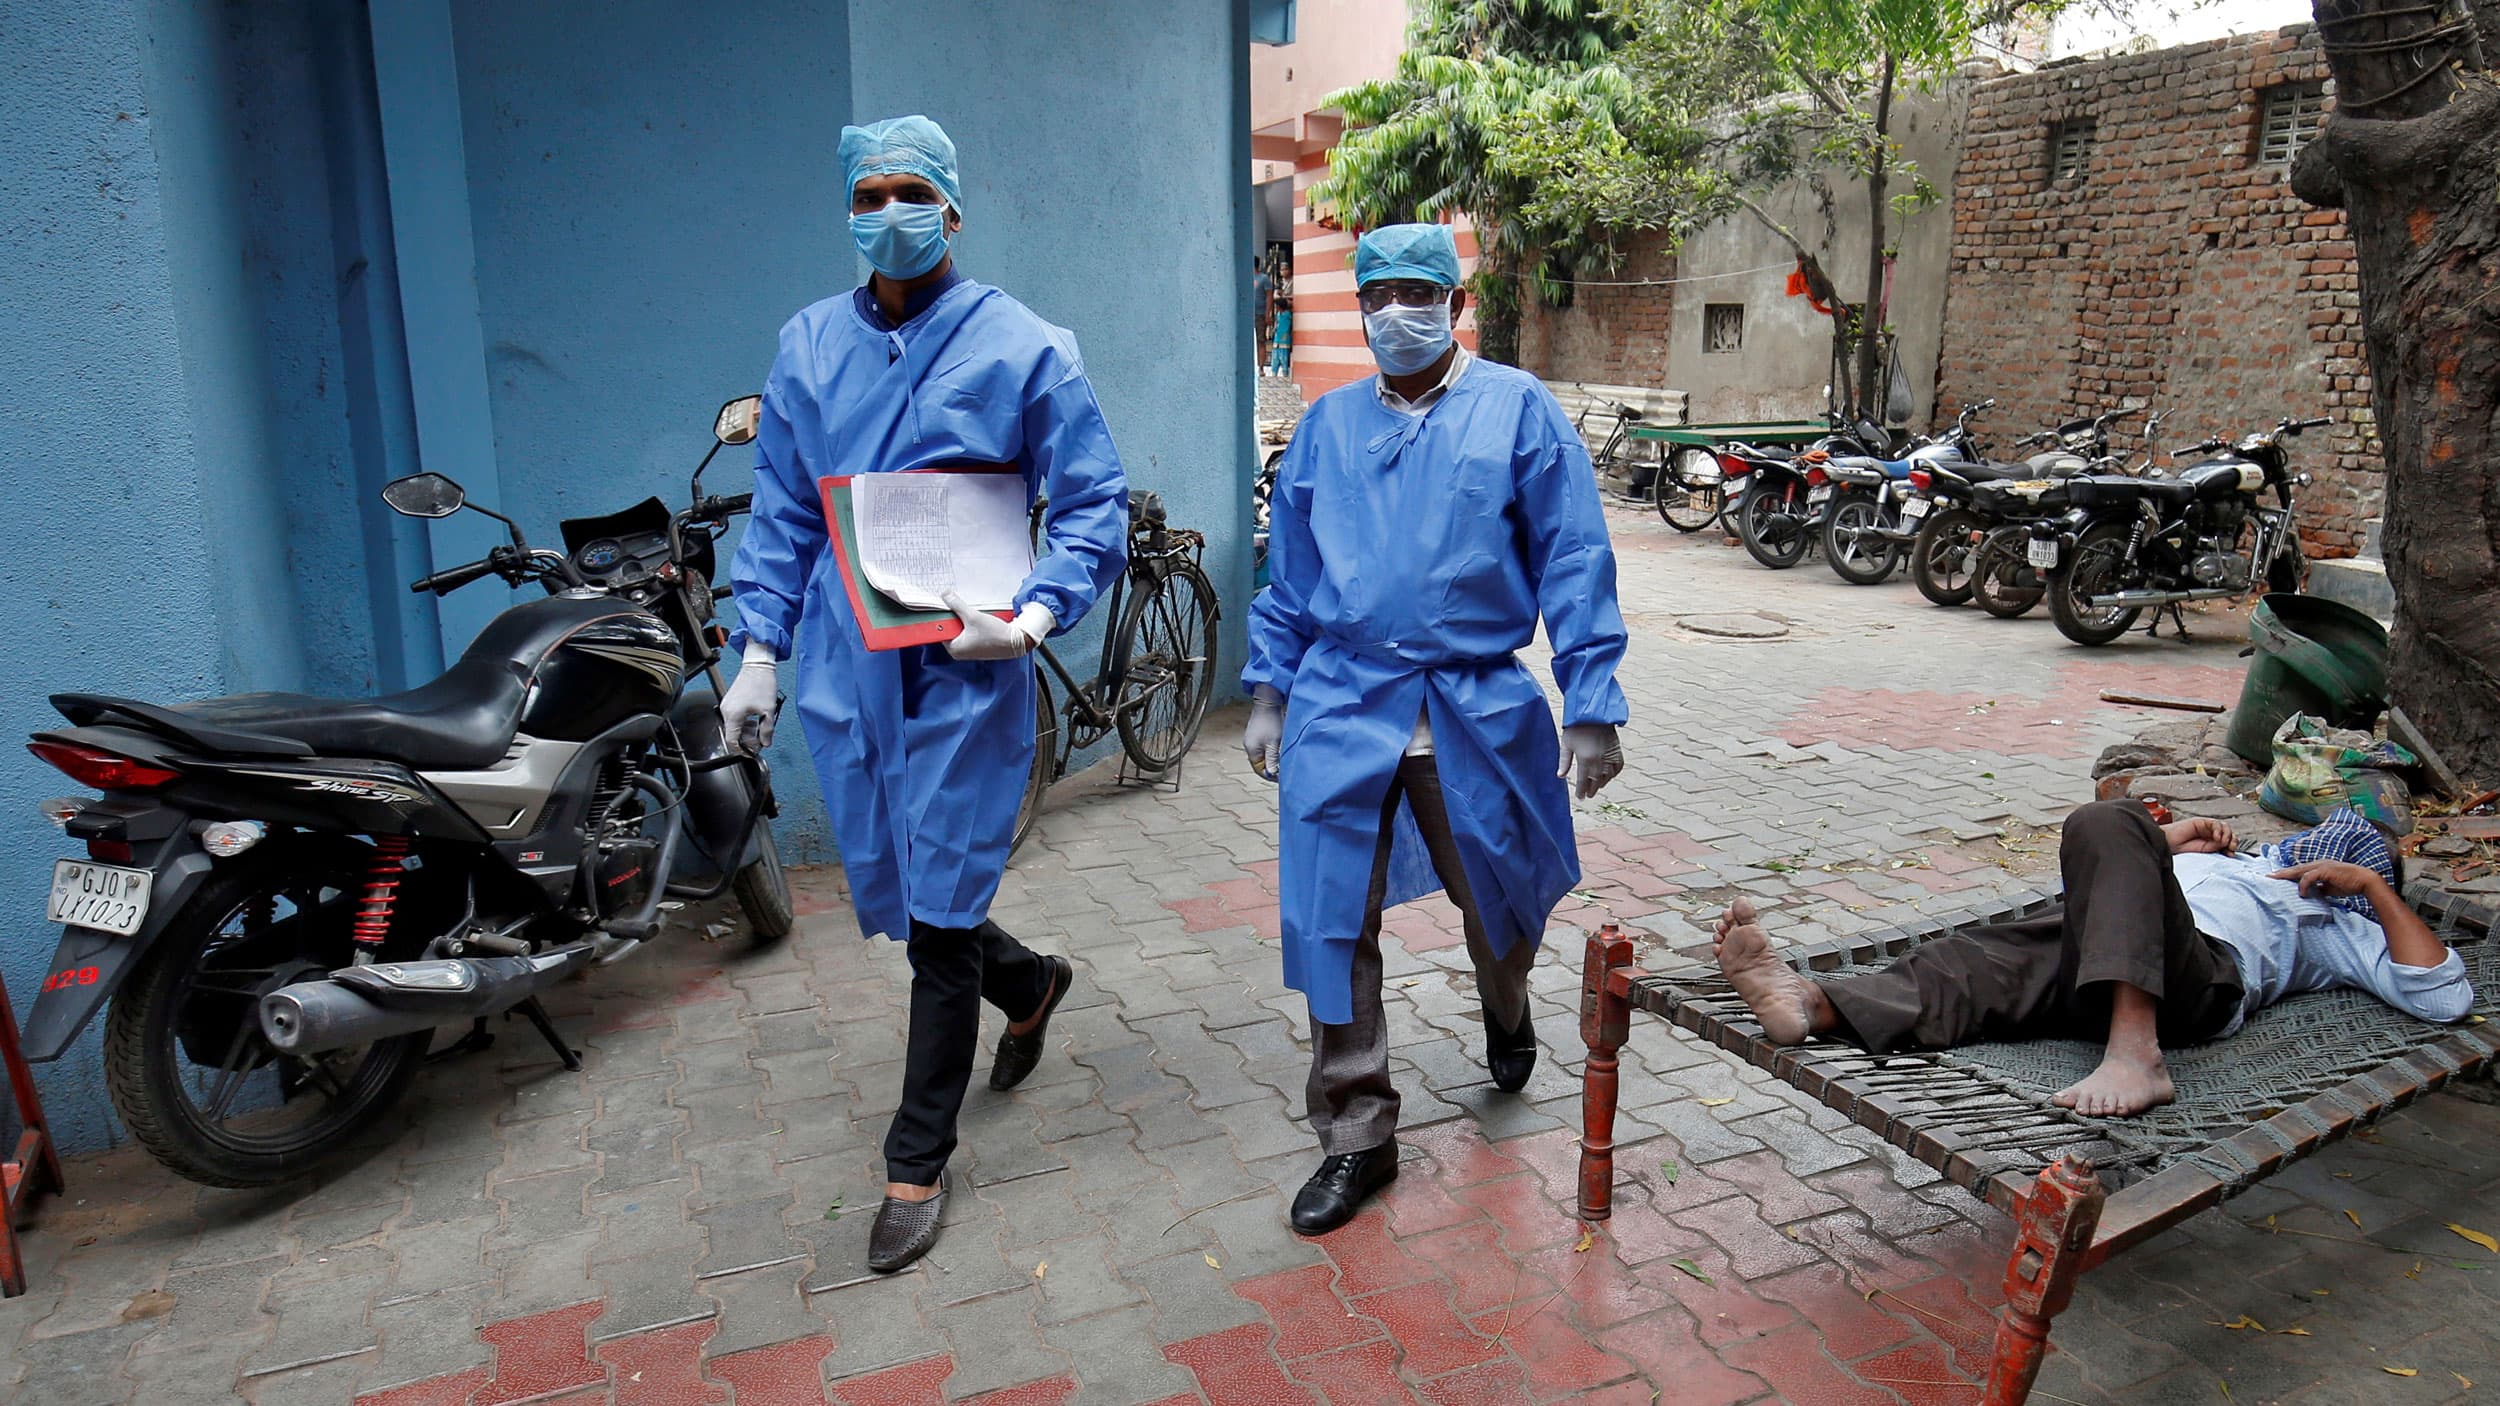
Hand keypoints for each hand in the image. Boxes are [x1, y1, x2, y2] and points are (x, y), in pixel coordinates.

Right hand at [719, 648, 779, 752]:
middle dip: (746, 741)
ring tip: (759, 731)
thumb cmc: (762, 684)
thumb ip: (767, 730)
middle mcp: (726, 711)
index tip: (751, 752)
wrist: (757, 666)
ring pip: (733, 727)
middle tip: (759, 742)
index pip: (732, 741)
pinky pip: (734, 718)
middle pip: (732, 735)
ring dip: (746, 732)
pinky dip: (744, 723)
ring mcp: (727, 706)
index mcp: (733, 715)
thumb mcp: (768, 711)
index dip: (742, 750)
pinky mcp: (730, 702)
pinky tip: (755, 722)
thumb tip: (765, 743)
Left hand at [942, 593, 1047, 661]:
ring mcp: (968, 649)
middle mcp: (959, 651)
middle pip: (950, 628)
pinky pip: (968, 632)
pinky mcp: (977, 646)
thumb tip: (945, 595)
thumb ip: (957, 605)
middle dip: (953, 616)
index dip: (941, 616)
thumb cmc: (995, 634)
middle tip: (956, 604)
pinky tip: (975, 617)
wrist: (1016, 642)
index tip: (942, 604)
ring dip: (962, 619)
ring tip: (967, 610)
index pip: (940, 630)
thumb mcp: (973, 616)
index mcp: (954, 648)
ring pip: (960, 629)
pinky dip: (969, 623)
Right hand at [1243, 688, 1283, 781]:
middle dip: (1272, 768)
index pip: (1260, 770)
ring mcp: (1252, 740)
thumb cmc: (1271, 722)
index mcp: (1252, 751)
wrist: (1267, 702)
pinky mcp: (1257, 735)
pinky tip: (1278, 750)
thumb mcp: (1274, 743)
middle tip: (1284, 770)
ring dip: (1272, 760)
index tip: (1282, 777)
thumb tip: (1272, 773)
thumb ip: (1272, 759)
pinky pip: (1263, 748)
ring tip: (1283, 760)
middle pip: (1260, 764)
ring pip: (1262, 756)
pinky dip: (1271, 752)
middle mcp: (1250, 746)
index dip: (1271, 775)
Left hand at [1558, 723, 1624, 799]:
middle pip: (1596, 782)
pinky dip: (1614, 774)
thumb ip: (1564, 762)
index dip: (1581, 791)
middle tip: (1588, 795)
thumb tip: (1560, 776)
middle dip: (1591, 790)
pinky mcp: (1617, 751)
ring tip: (1597, 787)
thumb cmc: (1576, 727)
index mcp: (1585, 760)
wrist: (1594, 713)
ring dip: (1602, 783)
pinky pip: (1618, 768)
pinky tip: (1609, 776)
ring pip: (1607, 777)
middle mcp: (1599, 761)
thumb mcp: (1566, 744)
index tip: (1580, 797)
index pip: (1583, 782)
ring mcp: (1610, 757)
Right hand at [2161, 816, 2235, 854]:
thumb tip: (2228, 845)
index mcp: (2212, 845)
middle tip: (2231, 848)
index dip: (2232, 847)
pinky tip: (2215, 837)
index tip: (2231, 855)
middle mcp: (2210, 835)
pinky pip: (2216, 823)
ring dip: (2227, 835)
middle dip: (2233, 841)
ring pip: (2225, 827)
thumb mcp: (2204, 853)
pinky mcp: (2201, 822)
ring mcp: (2206, 828)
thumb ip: (2216, 848)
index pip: (2228, 843)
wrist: (2168, 844)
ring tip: (2222, 842)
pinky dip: (2219, 830)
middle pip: (2229, 834)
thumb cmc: (2181, 851)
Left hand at [2270, 859, 2385, 901]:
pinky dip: (2303, 885)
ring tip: (2274, 880)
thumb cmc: (2350, 884)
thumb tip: (2310, 894)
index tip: (2276, 878)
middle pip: (2296, 868)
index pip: (2300, 870)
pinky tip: (2301, 893)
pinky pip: (2309, 877)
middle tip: (2268, 876)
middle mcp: (2319, 864)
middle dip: (2281, 873)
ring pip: (2299, 870)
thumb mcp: (2331, 888)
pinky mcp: (2325, 871)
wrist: (2365, 881)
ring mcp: (2322, 866)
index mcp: (2320, 867)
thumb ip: (2319, 889)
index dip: (2288, 874)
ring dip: (2286, 876)